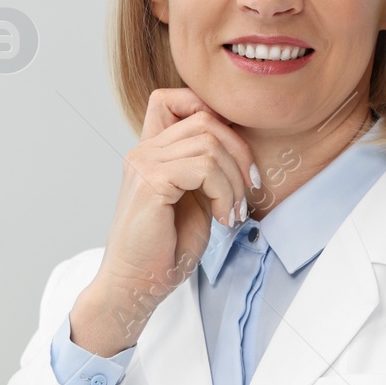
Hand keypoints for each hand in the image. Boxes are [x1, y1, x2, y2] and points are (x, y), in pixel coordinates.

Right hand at [69, 88, 255, 356]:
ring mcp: (143, 163)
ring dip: (234, 181)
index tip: (236, 158)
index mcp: (152, 151)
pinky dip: (224, 192)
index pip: (174, 98)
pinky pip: (204, 167)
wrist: (137, 285)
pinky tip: (223, 218)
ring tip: (233, 212)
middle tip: (248, 192)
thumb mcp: (195, 200)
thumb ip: (207, 169)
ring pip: (210, 143)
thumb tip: (239, 148)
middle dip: (240, 154)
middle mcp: (143, 151)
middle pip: (206, 119)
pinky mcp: (150, 182)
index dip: (211, 112)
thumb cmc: (165, 250)